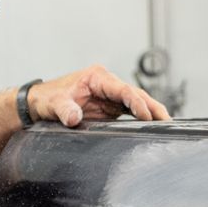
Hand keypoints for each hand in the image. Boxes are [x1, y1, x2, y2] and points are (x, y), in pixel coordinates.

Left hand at [30, 65, 169, 126]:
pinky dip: (141, 119)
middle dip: (152, 107)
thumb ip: (64, 110)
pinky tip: (152, 128)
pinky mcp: (109, 108)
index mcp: (97, 77)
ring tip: (167, 126)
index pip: (122, 89)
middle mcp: (107, 85)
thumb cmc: (47, 99)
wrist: (39, 103)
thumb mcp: (53, 104)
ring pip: (136, 103)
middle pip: (135, 94)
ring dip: (151, 113)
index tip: (146, 116)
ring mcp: (110, 97)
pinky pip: (129, 112)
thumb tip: (74, 118)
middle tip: (168, 121)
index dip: (136, 102)